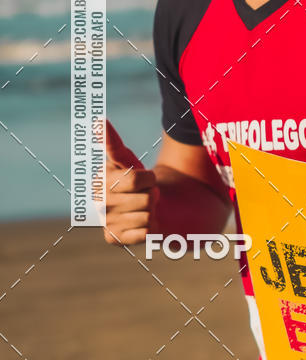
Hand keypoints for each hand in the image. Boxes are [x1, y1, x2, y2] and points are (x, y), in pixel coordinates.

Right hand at [103, 120, 157, 245]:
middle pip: (145, 198)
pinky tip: (140, 224)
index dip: (148, 178)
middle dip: (151, 195)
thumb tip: (98, 121)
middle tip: (144, 194)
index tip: (144, 178)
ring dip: (151, 212)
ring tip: (143, 208)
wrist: (150, 204)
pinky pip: (143, 233)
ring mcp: (105, 221)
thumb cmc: (138, 180)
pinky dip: (148, 229)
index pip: (135, 179)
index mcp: (100, 180)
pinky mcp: (113, 238)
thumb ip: (112, 142)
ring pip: (146, 216)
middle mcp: (98, 202)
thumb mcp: (128, 159)